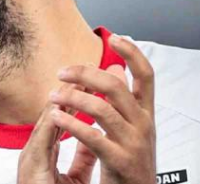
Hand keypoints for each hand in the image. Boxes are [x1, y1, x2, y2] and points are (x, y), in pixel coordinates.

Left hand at [19, 35, 155, 183]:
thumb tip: (116, 67)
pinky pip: (93, 137)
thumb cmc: (129, 161)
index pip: (146, 75)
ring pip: (102, 109)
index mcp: (145, 113)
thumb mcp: (131, 126)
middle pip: (116, 86)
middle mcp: (144, 124)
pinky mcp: (121, 161)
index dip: (133, 53)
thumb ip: (123, 98)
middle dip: (85, 74)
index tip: (114, 37)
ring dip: (73, 98)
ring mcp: (134, 143)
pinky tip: (56, 117)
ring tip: (53, 96)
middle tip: (62, 72)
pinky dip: (72, 124)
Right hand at [19, 84, 96, 183]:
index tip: (90, 84)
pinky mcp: (31, 164)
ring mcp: (31, 156)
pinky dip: (49, 123)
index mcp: (44, 153)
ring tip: (74, 84)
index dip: (74, 100)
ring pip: (45, 123)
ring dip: (60, 102)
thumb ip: (82, 161)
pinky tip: (57, 108)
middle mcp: (35, 151)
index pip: (60, 120)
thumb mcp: (76, 179)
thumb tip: (95, 144)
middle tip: (84, 72)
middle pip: (52, 115)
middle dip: (68, 93)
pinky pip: (40, 141)